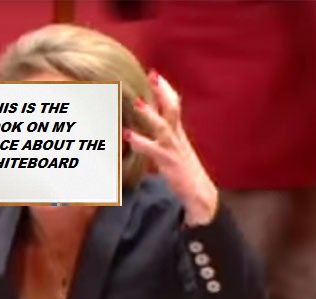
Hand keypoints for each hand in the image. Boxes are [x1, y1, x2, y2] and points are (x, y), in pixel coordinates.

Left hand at [123, 71, 218, 226]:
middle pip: (173, 109)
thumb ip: (159, 140)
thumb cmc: (183, 173)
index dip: (165, 90)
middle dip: (163, 91)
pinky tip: (128, 136)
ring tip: (137, 103)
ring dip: (150, 114)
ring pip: (164, 127)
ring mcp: (174, 149)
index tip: (155, 75)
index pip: (174, 106)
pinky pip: (154, 150)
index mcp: (178, 134)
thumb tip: (139, 133)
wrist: (199, 195)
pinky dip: (141, 142)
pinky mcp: (170, 163)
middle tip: (152, 75)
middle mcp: (178, 138)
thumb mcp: (171, 152)